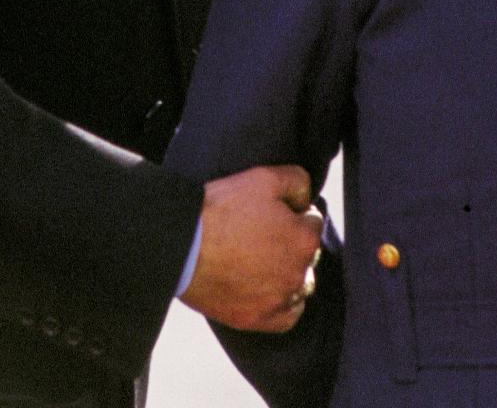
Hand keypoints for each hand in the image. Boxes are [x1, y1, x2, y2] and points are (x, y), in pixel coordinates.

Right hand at [179, 164, 323, 332]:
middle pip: (306, 254)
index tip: (273, 211)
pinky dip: (282, 303)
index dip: (294, 212)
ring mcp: (278, 301)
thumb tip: (307, 198)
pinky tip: (267, 288)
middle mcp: (298, 274)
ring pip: (299, 285)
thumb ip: (298, 181)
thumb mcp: (264, 178)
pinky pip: (286, 316)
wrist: (182, 245)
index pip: (313, 222)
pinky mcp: (257, 319)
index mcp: (304, 240)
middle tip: (262, 232)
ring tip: (262, 259)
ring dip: (289, 272)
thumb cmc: (222, 209)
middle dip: (292, 242)